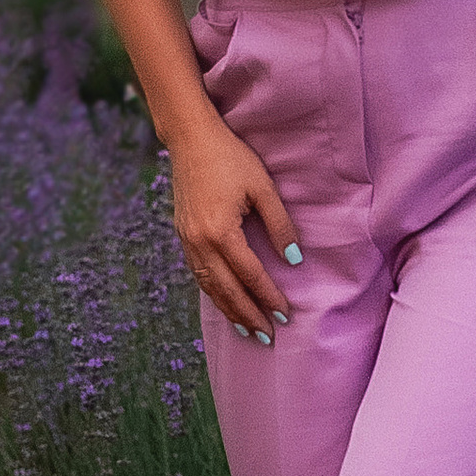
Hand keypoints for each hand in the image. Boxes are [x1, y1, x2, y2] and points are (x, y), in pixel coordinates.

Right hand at [167, 110, 298, 341]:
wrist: (190, 139)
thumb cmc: (230, 158)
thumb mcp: (262, 187)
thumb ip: (279, 224)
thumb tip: (293, 258)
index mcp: (221, 231)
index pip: (250, 274)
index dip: (268, 296)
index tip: (285, 314)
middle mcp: (199, 242)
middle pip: (227, 289)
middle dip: (248, 315)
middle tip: (268, 336)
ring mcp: (187, 240)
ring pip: (209, 286)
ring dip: (229, 310)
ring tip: (248, 330)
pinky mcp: (182, 235)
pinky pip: (198, 274)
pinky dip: (213, 293)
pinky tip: (225, 302)